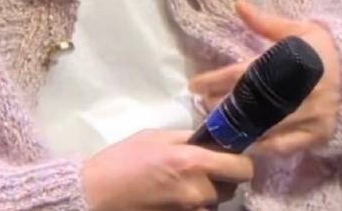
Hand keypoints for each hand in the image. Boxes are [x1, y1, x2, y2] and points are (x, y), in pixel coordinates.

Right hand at [80, 128, 252, 210]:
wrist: (99, 193)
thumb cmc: (124, 159)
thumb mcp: (155, 136)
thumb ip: (187, 138)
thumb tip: (211, 139)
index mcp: (191, 162)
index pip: (241, 167)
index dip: (239, 161)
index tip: (228, 155)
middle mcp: (198, 191)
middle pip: (230, 186)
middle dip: (219, 177)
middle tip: (196, 169)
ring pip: (215, 202)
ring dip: (206, 193)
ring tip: (179, 183)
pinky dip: (193, 205)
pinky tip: (172, 196)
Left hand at [188, 0, 340, 155]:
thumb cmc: (322, 50)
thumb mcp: (298, 30)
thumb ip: (265, 22)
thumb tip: (238, 4)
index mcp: (287, 65)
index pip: (243, 74)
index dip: (216, 80)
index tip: (194, 85)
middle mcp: (297, 93)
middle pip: (251, 103)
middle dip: (223, 106)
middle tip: (202, 105)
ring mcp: (309, 116)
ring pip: (266, 126)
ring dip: (239, 127)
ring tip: (218, 126)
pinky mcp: (318, 133)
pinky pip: (287, 146)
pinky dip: (265, 147)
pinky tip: (247, 144)